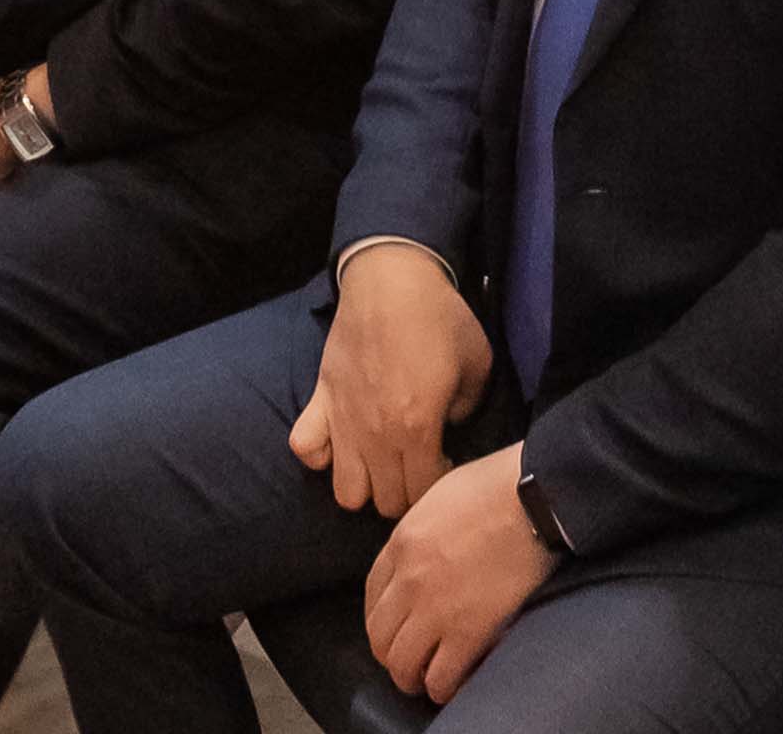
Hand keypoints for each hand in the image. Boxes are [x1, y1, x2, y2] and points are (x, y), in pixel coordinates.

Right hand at [299, 247, 491, 513]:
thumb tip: (448, 428)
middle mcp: (377, 434)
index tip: (446, 461)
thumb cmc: (439, 318)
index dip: (441, 486)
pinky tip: (342, 442)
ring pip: (346, 492)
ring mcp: (343, 420)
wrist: (391, 279)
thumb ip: (467, 411)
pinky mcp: (321, 400)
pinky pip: (305, 450)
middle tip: (418, 463)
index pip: (425, 494)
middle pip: (386, 503)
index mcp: (418, 427)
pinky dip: (321, 455)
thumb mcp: (477, 365)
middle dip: (408, 493)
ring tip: (383, 462)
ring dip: (367, 485)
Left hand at [356, 452, 551, 697]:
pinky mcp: (469, 631)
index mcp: (402, 543)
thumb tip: (430, 545)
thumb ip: (425, 526)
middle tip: (407, 660)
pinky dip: (442, 687)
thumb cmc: (500, 485)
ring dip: (411, 677)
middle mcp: (409, 580)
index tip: (394, 628)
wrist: (535, 499)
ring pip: (402, 663)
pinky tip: (451, 685)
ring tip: (425, 681)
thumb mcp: (441, 494)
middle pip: (379, 635)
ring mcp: (436, 609)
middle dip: (390, 653)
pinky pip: (441, 676)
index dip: (380, 619)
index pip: (372, 595)